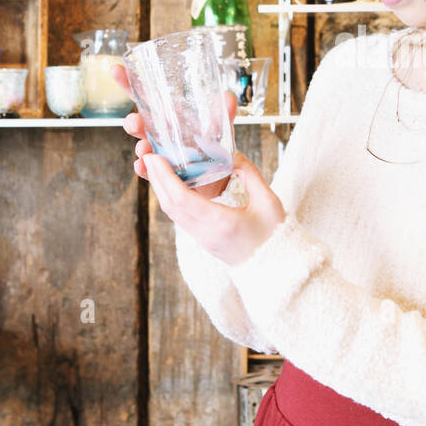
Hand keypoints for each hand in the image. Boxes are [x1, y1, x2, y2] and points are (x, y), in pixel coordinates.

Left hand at [112, 63, 287, 265]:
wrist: (275, 269)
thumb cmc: (276, 237)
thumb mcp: (269, 201)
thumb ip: (250, 175)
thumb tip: (233, 157)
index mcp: (221, 223)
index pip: (182, 199)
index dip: (165, 177)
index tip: (155, 158)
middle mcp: (206, 233)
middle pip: (170, 205)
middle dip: (157, 179)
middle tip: (149, 157)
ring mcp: (202, 238)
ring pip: (173, 213)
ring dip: (162, 189)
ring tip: (158, 168)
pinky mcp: (204, 240)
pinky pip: (181, 217)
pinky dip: (172, 199)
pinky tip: (174, 185)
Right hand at [113, 63, 235, 198]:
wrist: (219, 175)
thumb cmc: (213, 145)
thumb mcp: (220, 126)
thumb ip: (224, 113)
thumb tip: (228, 96)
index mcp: (169, 115)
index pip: (146, 97)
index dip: (129, 83)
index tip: (116, 70)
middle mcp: (160, 133)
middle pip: (137, 122)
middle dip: (132, 122)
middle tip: (135, 122)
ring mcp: (159, 152)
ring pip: (142, 147)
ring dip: (140, 147)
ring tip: (144, 148)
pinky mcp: (162, 172)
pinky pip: (149, 170)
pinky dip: (144, 168)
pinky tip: (143, 166)